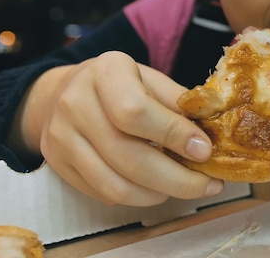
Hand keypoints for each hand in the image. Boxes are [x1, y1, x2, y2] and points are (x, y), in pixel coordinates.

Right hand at [14, 51, 223, 205]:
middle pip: (129, 157)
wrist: (63, 92)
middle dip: (178, 179)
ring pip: (117, 185)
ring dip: (161, 193)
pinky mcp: (58, 165)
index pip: (135, 112)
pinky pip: (104, 194)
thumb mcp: (151, 79)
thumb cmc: (120, 85)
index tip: (205, 151)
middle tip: (209, 184)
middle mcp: (76, 104)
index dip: (174, 135)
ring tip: (187, 187)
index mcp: (105, 72)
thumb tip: (210, 137)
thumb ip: (178, 104)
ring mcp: (61, 138)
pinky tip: (159, 188)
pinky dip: (138, 197)